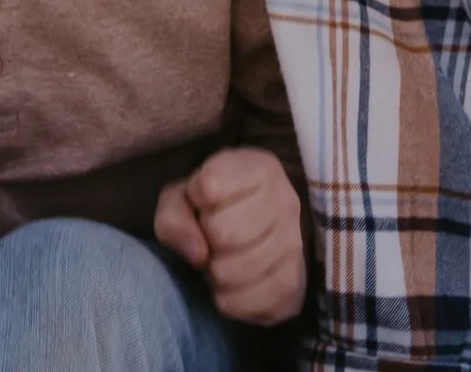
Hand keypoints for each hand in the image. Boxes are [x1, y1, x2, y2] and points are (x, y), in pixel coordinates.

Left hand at [154, 146, 304, 325]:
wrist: (250, 233)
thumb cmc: (210, 207)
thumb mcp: (182, 197)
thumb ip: (174, 216)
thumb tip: (198, 254)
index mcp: (260, 167)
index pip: (209, 186)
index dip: (195, 200)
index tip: (205, 203)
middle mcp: (286, 201)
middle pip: (224, 232)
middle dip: (206, 240)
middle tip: (212, 239)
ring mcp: (296, 243)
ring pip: (235, 271)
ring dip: (215, 273)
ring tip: (221, 261)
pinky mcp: (295, 284)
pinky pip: (249, 302)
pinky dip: (230, 301)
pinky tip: (232, 286)